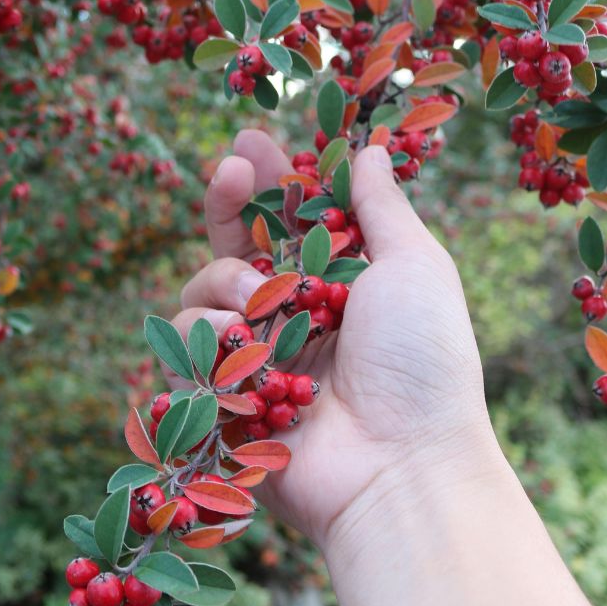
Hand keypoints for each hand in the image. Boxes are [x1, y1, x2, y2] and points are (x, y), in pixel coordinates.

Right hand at [172, 129, 497, 547]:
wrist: (398, 464)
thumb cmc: (420, 362)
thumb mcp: (415, 268)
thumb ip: (382, 206)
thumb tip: (369, 149)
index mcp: (336, 285)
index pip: (289, 222)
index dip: (267, 181)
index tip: (249, 141)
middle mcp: (290, 316)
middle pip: (235, 247)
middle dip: (227, 205)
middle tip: (227, 170)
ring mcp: (253, 356)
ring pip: (202, 292)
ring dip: (224, 283)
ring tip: (257, 307)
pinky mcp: (222, 395)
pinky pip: (186, 347)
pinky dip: (208, 339)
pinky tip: (239, 348)